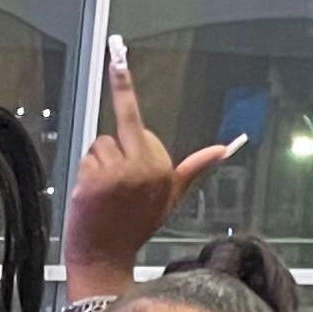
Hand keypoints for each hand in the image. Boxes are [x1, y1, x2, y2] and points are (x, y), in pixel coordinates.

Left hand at [64, 36, 244, 283]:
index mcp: (163, 165)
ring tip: (103, 197)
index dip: (124, 98)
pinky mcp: (96, 179)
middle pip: (116, 132)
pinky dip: (84, 177)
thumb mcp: (170, 198)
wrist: (105, 259)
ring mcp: (119, 172)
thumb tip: (227, 149)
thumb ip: (194, 169)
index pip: (136, 121)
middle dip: (111, 155)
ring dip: (96, 168)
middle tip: (114, 190)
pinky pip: (86, 159)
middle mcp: (144, 165)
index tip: (117, 52)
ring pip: (98, 146)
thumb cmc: (134, 228)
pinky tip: (92, 200)